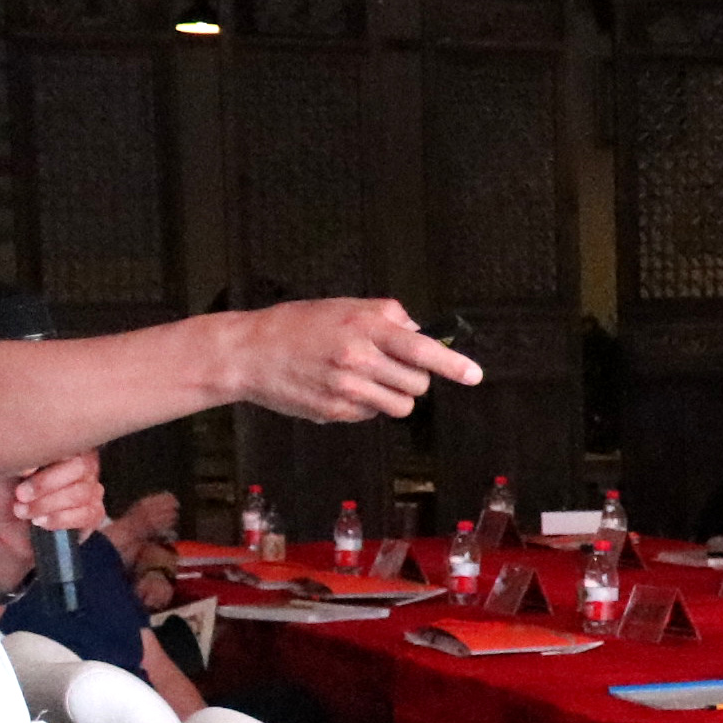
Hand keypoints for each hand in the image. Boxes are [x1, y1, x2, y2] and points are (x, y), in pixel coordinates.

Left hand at [0, 453, 106, 533]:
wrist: (7, 523)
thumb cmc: (7, 490)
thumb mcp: (5, 470)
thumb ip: (18, 462)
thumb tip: (29, 468)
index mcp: (65, 447)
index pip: (70, 444)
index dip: (48, 458)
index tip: (23, 473)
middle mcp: (85, 465)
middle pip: (79, 467)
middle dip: (46, 484)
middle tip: (20, 495)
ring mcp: (93, 490)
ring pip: (80, 493)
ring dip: (46, 504)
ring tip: (22, 511)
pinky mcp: (94, 514)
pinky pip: (85, 515)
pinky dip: (59, 519)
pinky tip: (39, 522)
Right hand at [228, 300, 481, 423]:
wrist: (249, 353)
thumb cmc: (297, 325)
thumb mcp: (343, 306)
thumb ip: (386, 316)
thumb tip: (421, 331)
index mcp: (363, 326)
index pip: (420, 349)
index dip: (452, 364)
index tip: (474, 374)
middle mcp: (358, 359)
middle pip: (418, 384)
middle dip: (414, 378)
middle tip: (390, 366)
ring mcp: (348, 390)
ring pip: (401, 405)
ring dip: (393, 395)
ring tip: (366, 378)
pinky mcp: (337, 413)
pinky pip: (373, 415)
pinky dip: (366, 406)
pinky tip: (341, 388)